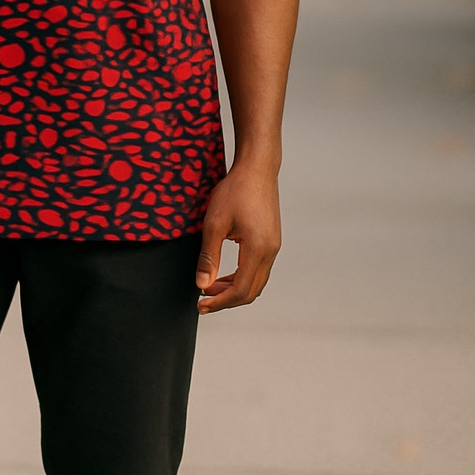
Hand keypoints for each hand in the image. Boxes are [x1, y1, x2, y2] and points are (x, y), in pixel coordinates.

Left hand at [195, 161, 280, 313]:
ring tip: (210, 287)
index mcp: (258, 249)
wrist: (257, 168)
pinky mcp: (271, 241)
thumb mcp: (214, 224)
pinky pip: (258, 270)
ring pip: (256, 282)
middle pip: (251, 291)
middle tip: (202, 299)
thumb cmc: (235, 191)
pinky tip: (224, 274)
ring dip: (233, 289)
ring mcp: (274, 247)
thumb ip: (209, 257)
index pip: (241, 290)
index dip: (220, 302)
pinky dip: (241, 278)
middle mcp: (270, 252)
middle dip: (226, 300)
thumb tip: (202, 285)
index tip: (200, 305)